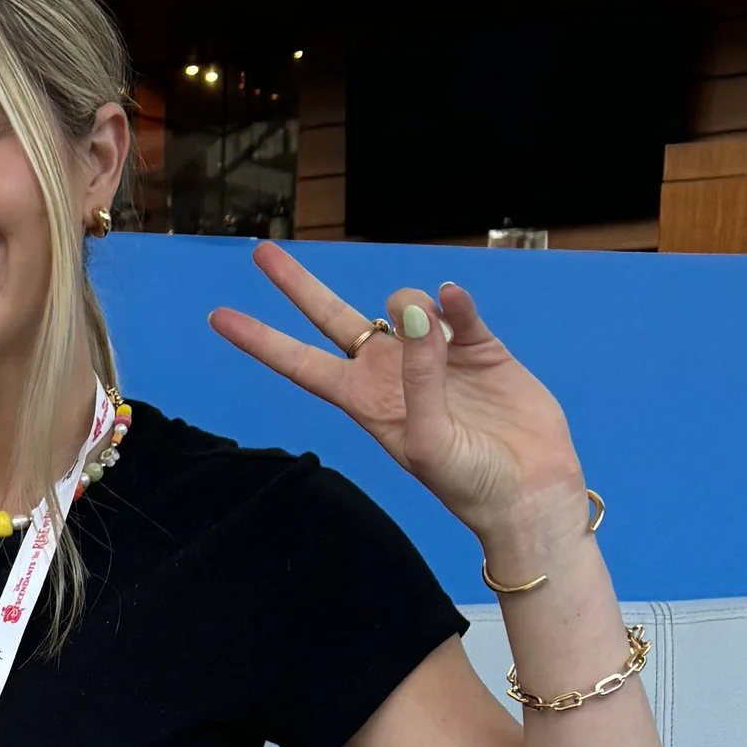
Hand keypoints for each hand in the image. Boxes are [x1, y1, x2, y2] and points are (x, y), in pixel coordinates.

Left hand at [209, 247, 586, 559]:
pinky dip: (453, 301)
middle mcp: (390, 371)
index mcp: (363, 400)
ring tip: (430, 323)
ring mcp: (433, 355)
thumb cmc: (467, 481)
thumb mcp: (426, 439)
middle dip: (298, 287)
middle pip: (332, 319)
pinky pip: (457, 310)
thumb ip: (417, 373)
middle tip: (262, 253)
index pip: (300, 363)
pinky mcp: (479, 347)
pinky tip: (453, 301)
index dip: (261, 341)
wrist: (528, 493)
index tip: (218, 317)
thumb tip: (415, 307)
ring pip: (404, 304)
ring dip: (409, 303)